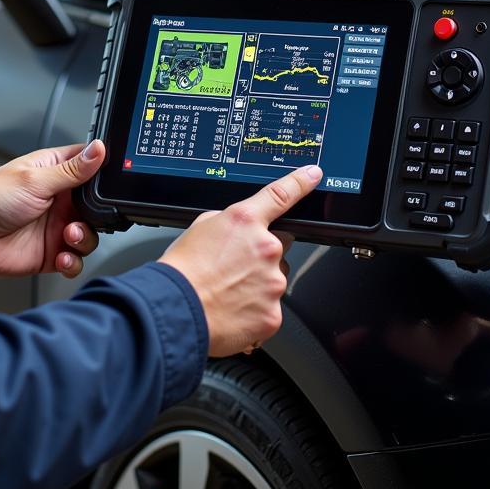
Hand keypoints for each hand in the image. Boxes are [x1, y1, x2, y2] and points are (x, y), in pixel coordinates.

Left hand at [0, 141, 104, 278]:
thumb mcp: (35, 180)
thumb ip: (72, 170)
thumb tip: (99, 148)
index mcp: (55, 173)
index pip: (90, 167)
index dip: (103, 174)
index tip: (112, 182)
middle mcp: (59, 200)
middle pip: (96, 207)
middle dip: (98, 215)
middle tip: (85, 217)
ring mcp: (55, 227)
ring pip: (89, 235)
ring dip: (85, 239)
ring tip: (69, 236)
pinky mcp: (50, 252)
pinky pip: (75, 260)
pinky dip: (74, 262)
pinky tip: (63, 257)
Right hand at [159, 165, 320, 356]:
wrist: (176, 310)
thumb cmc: (183, 270)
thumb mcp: (200, 227)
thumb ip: (229, 223)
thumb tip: (238, 231)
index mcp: (246, 221)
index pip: (282, 195)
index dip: (301, 182)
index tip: (312, 175)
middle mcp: (266, 248)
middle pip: (277, 247)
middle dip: (261, 255)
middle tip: (233, 267)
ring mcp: (273, 282)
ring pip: (273, 279)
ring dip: (257, 284)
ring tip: (228, 291)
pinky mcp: (273, 313)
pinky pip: (269, 307)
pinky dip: (254, 309)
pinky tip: (232, 308)